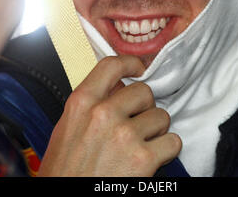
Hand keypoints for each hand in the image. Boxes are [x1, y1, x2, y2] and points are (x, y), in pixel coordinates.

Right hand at [38, 55, 181, 176]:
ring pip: (161, 116)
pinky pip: (172, 141)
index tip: (139, 69)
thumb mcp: (68, 130)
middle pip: (144, 92)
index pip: (111, 66)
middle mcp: (103, 114)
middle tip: (137, 123)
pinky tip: (152, 159)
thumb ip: (91, 105)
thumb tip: (117, 88)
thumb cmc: (65, 173)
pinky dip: (167, 150)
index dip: (130, 64)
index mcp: (81, 103)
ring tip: (142, 145)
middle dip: (145, 107)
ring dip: (156, 130)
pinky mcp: (143, 159)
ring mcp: (124, 135)